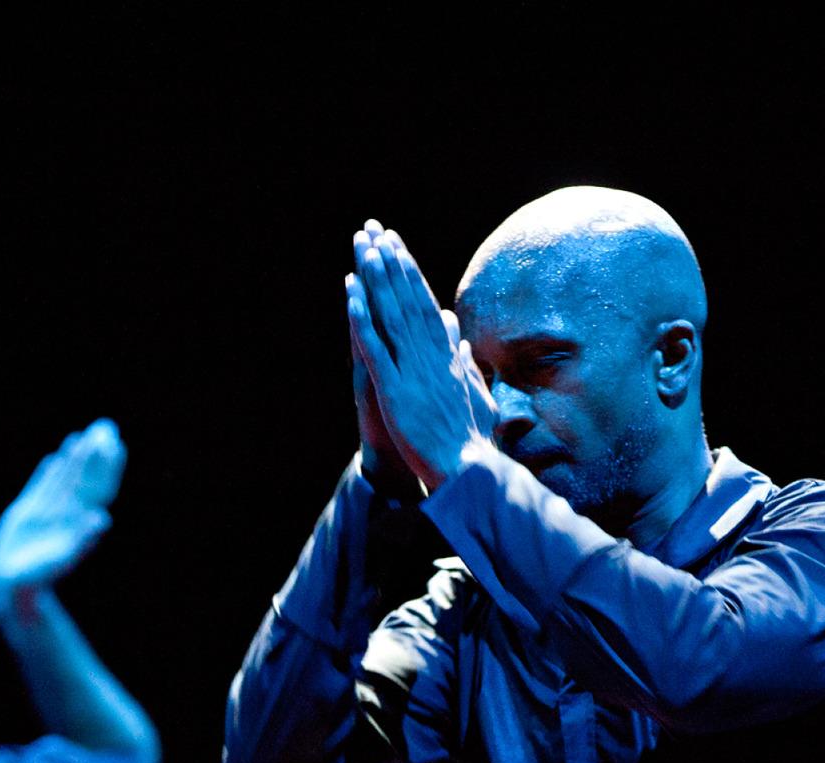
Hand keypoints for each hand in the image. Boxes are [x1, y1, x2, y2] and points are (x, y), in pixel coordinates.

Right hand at [0, 418, 125, 588]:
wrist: (12, 587)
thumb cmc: (39, 577)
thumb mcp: (62, 557)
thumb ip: (83, 539)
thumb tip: (103, 519)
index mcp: (78, 519)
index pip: (98, 487)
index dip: (107, 466)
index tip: (116, 444)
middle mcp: (66, 513)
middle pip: (84, 477)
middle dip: (94, 453)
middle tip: (105, 426)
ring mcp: (47, 512)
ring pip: (63, 479)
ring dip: (72, 458)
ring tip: (80, 436)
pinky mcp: (26, 515)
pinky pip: (40, 488)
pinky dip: (48, 474)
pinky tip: (53, 460)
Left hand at [346, 227, 494, 490]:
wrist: (466, 469)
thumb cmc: (469, 439)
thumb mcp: (472, 393)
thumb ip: (464, 362)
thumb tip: (460, 337)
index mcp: (446, 357)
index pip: (426, 306)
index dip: (412, 275)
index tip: (399, 248)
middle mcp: (431, 356)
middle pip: (409, 301)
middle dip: (394, 264)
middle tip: (378, 231)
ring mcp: (413, 371)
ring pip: (393, 315)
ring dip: (379, 280)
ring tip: (367, 248)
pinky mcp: (395, 389)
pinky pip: (375, 347)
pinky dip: (363, 317)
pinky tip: (351, 293)